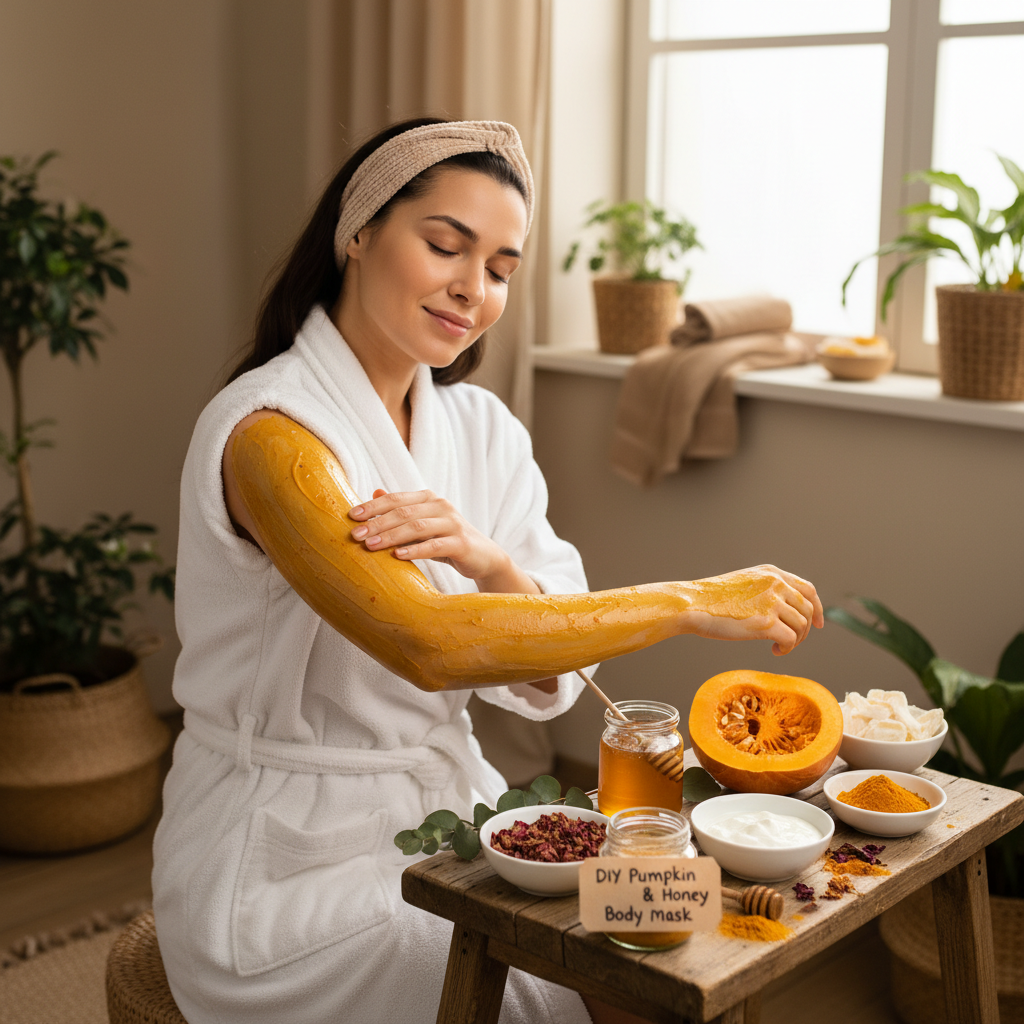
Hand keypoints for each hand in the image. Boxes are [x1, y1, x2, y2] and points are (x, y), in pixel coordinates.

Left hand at [349, 488, 523, 591]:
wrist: (484, 557)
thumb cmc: (447, 541)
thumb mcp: (423, 525)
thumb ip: (402, 511)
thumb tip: (375, 492)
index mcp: (428, 499)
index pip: (396, 499)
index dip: (373, 506)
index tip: (351, 516)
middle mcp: (441, 506)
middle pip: (403, 512)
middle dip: (377, 523)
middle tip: (355, 534)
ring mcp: (453, 523)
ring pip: (417, 527)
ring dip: (391, 536)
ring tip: (370, 546)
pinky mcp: (461, 543)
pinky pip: (434, 545)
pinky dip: (415, 550)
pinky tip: (397, 556)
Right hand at [681, 565, 823, 654]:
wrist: (693, 604)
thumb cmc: (712, 599)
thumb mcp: (745, 583)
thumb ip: (767, 589)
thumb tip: (786, 608)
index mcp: (771, 573)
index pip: (808, 590)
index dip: (817, 608)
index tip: (818, 624)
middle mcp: (775, 584)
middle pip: (808, 610)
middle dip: (805, 630)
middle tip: (792, 642)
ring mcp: (772, 602)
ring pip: (801, 626)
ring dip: (795, 641)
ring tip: (779, 646)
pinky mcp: (766, 622)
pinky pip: (791, 639)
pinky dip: (786, 649)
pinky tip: (774, 651)